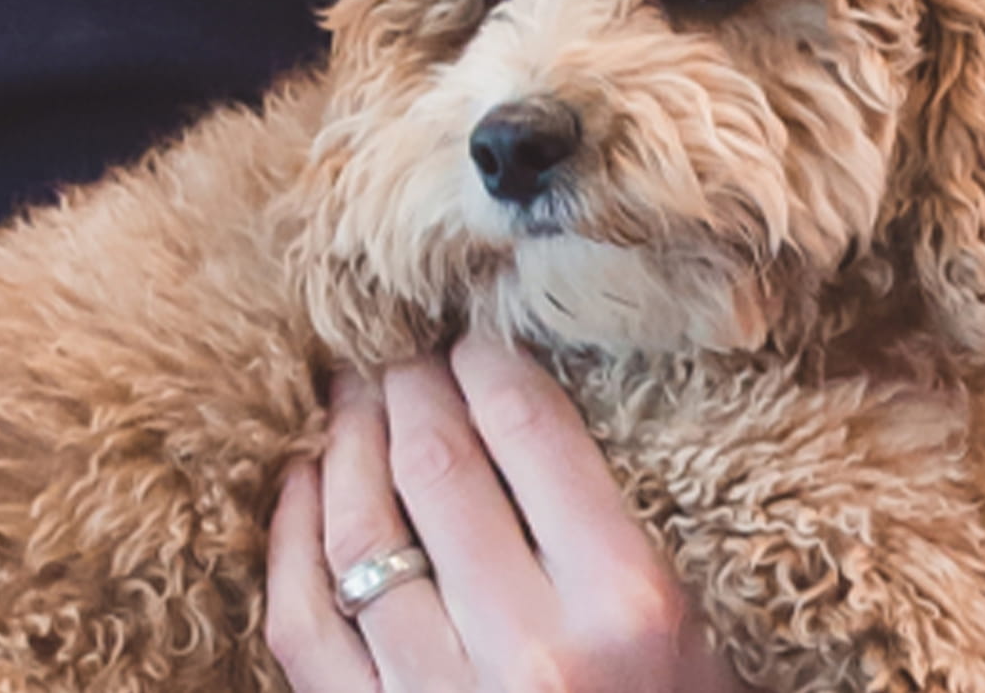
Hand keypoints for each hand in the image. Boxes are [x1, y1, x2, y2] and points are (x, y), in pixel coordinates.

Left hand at [265, 330, 749, 692]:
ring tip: (349, 397)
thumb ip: (616, 533)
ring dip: (344, 445)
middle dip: (407, 387)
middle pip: (437, 467)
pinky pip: (303, 623)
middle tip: (398, 347)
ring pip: (357, 534)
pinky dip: (290, 540)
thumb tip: (522, 407)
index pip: (531, 433)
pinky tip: (301, 485)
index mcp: (626, 606)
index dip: (488, 363)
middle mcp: (529, 650)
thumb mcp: (693, 633)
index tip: (472, 334)